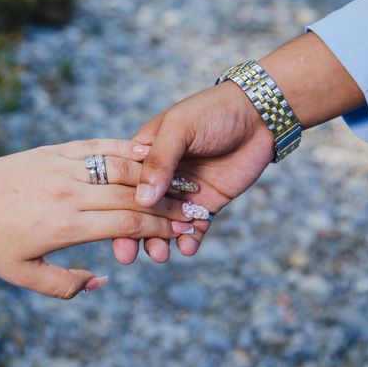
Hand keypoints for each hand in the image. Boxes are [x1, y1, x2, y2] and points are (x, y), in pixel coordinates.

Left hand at [0, 139, 194, 297]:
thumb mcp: (21, 274)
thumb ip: (63, 284)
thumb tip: (100, 280)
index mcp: (65, 226)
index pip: (127, 225)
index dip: (160, 228)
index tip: (184, 230)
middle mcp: (70, 193)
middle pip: (131, 198)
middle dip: (168, 205)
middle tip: (198, 207)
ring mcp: (64, 168)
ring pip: (120, 169)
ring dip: (155, 176)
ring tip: (183, 180)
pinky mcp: (56, 151)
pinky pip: (98, 146)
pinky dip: (124, 149)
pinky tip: (146, 151)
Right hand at [112, 81, 274, 263]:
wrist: (258, 116)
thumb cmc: (211, 112)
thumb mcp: (179, 128)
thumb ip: (159, 161)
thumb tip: (142, 199)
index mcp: (143, 155)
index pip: (121, 186)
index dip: (113, 209)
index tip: (110, 230)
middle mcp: (160, 177)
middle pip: (140, 211)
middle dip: (133, 234)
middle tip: (128, 255)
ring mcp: (183, 193)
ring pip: (164, 225)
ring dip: (159, 241)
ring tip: (161, 254)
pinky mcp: (206, 204)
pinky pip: (194, 229)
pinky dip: (189, 241)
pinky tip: (187, 247)